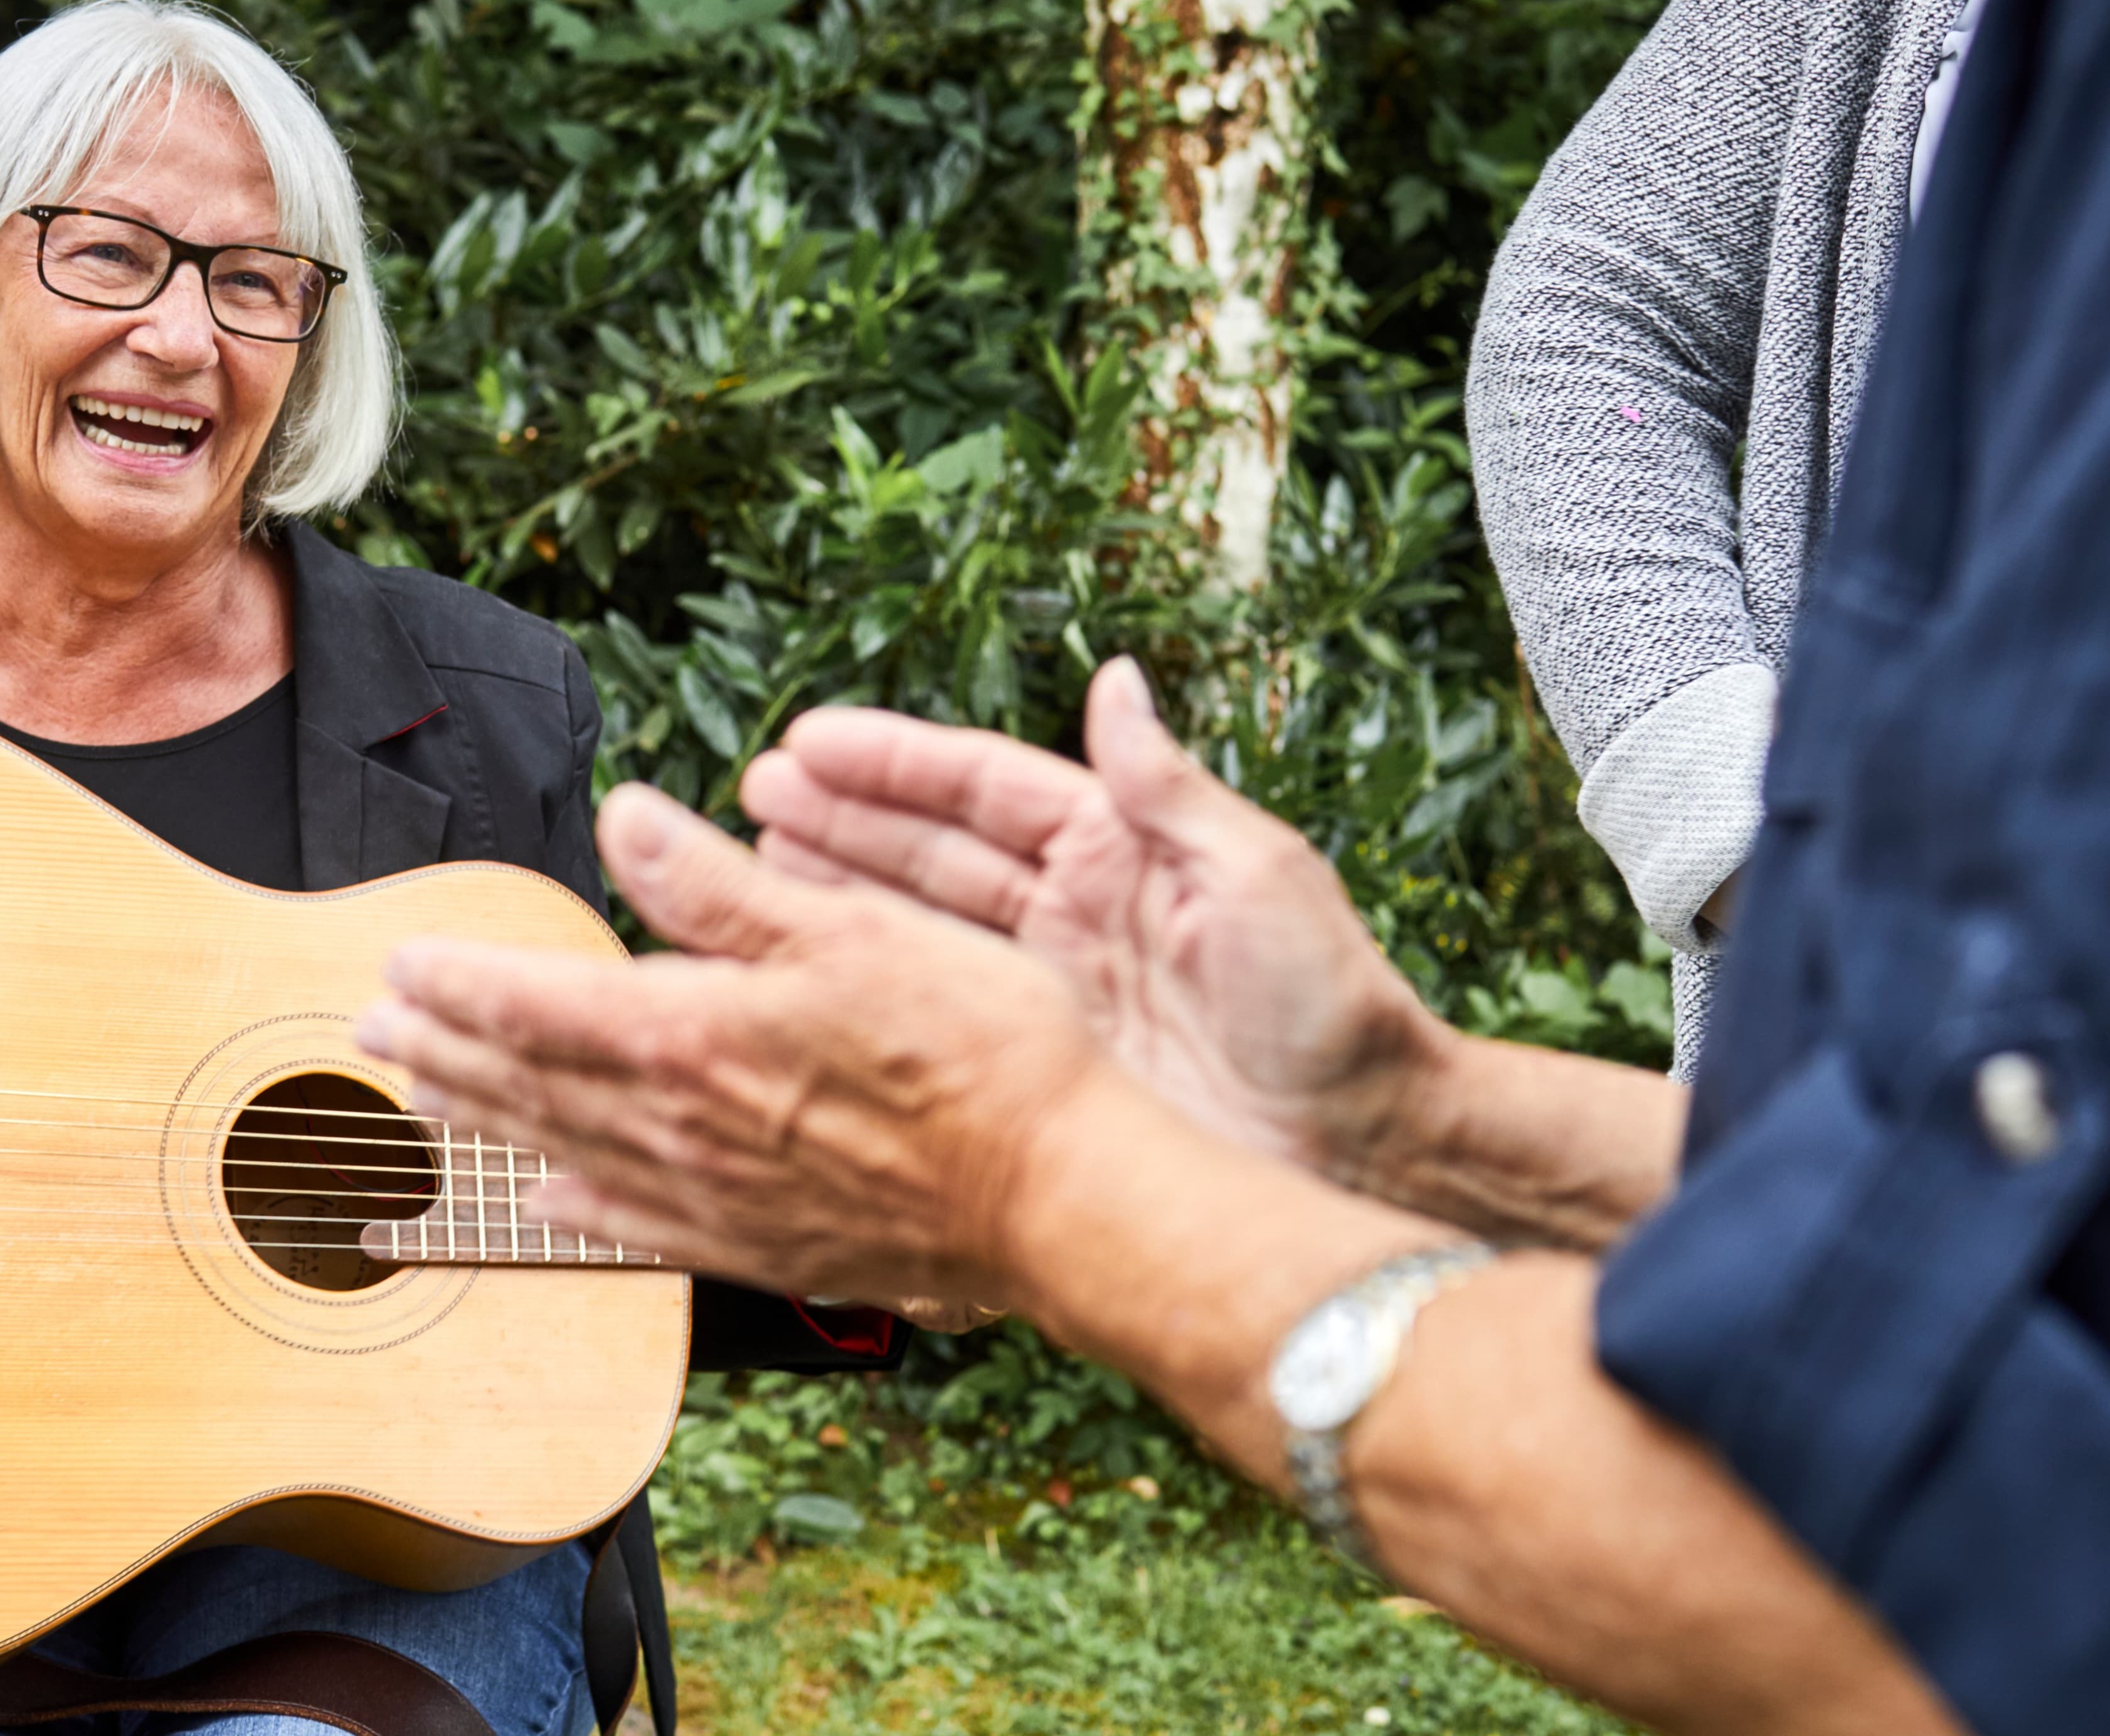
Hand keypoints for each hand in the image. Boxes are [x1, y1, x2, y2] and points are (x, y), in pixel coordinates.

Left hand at [358, 784, 1130, 1308]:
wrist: (1056, 1193)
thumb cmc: (975, 1048)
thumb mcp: (852, 929)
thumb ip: (722, 886)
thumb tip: (627, 817)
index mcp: (695, 1034)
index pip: (540, 1004)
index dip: (460, 984)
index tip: (397, 965)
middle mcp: (682, 1126)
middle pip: (529, 1084)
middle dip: (443, 1052)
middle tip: (370, 1032)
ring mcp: (715, 1197)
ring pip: (564, 1154)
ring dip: (484, 1122)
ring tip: (421, 1102)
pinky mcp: (759, 1246)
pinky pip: (634, 1228)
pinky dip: (573, 1210)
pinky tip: (541, 1202)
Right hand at [737, 657, 1450, 1198]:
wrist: (1359, 1147)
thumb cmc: (1333, 1010)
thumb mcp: (1260, 876)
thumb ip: (1172, 787)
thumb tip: (1118, 681)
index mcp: (1123, 849)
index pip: (984, 786)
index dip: (894, 763)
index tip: (809, 742)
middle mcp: (1074, 911)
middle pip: (932, 848)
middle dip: (841, 818)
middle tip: (753, 796)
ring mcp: (1051, 989)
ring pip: (919, 925)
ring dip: (837, 892)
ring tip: (749, 869)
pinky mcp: (1043, 1062)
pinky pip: (940, 1011)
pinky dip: (874, 984)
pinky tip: (811, 972)